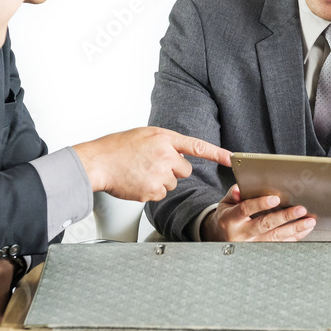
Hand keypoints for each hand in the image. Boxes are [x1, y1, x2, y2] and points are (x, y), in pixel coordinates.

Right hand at [74, 127, 230, 201]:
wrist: (97, 162)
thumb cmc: (117, 148)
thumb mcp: (144, 136)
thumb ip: (164, 143)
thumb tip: (178, 156)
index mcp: (164, 138)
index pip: (197, 146)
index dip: (217, 153)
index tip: (232, 158)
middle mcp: (165, 155)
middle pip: (185, 170)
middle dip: (173, 170)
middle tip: (152, 165)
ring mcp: (159, 174)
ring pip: (172, 183)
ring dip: (160, 181)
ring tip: (140, 172)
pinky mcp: (152, 190)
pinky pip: (160, 194)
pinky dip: (151, 191)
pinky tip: (137, 182)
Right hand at [201, 185, 315, 241]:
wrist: (222, 237)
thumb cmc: (228, 216)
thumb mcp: (226, 203)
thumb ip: (234, 194)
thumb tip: (240, 188)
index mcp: (231, 219)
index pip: (245, 210)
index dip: (260, 204)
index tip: (275, 198)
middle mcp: (242, 234)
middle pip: (265, 225)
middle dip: (284, 217)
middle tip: (300, 209)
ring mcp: (253, 243)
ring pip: (276, 237)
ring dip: (294, 228)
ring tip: (309, 221)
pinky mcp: (262, 249)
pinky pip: (280, 244)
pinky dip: (294, 237)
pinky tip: (305, 229)